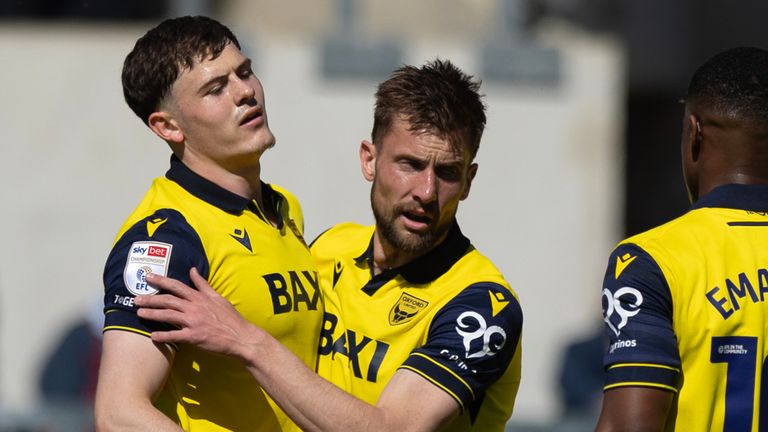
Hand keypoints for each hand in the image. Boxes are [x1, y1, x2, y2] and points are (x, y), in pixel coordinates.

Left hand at [135, 268, 257, 358]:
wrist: (241, 336)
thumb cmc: (230, 318)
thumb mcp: (218, 297)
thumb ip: (203, 285)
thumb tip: (193, 270)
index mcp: (200, 297)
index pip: (177, 286)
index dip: (161, 281)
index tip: (148, 277)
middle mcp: (195, 307)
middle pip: (168, 300)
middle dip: (150, 298)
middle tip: (135, 299)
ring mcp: (194, 322)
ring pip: (168, 315)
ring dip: (152, 314)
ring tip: (139, 313)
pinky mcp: (194, 336)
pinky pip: (175, 336)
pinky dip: (163, 335)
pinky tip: (152, 336)